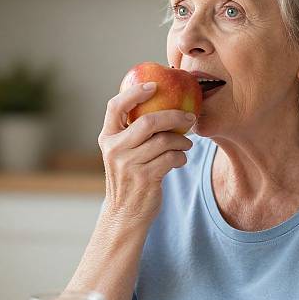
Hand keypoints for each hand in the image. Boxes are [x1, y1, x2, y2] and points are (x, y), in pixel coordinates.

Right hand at [97, 82, 195, 232]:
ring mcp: (129, 164)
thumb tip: (164, 105)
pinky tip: (180, 159)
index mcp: (107, 138)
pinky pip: (172, 158)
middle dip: (174, 116)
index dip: (135, 92)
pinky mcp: (145, 178)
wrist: (125, 214)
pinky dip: (181, 157)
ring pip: (164, 140)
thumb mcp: (122, 153)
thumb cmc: (129, 177)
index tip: (154, 85)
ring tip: (187, 144)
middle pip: (148, 121)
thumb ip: (133, 133)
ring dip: (182, 140)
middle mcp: (115, 149)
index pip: (115, 106)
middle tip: (191, 116)